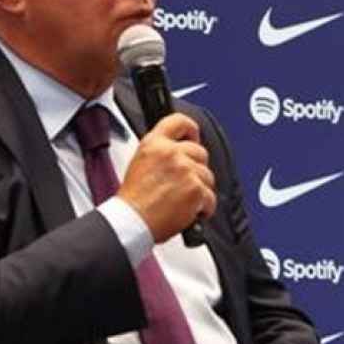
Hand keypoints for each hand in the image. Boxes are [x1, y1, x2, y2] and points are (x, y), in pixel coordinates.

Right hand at [116, 112, 214, 241]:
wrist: (132, 221)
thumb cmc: (134, 200)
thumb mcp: (141, 163)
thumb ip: (161, 153)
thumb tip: (180, 152)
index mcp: (154, 144)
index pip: (180, 121)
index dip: (191, 130)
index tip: (194, 138)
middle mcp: (171, 153)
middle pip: (200, 152)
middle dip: (196, 169)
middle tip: (185, 184)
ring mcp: (185, 170)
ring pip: (208, 176)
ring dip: (200, 190)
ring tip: (182, 201)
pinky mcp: (196, 189)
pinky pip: (211, 197)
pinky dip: (204, 208)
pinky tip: (188, 211)